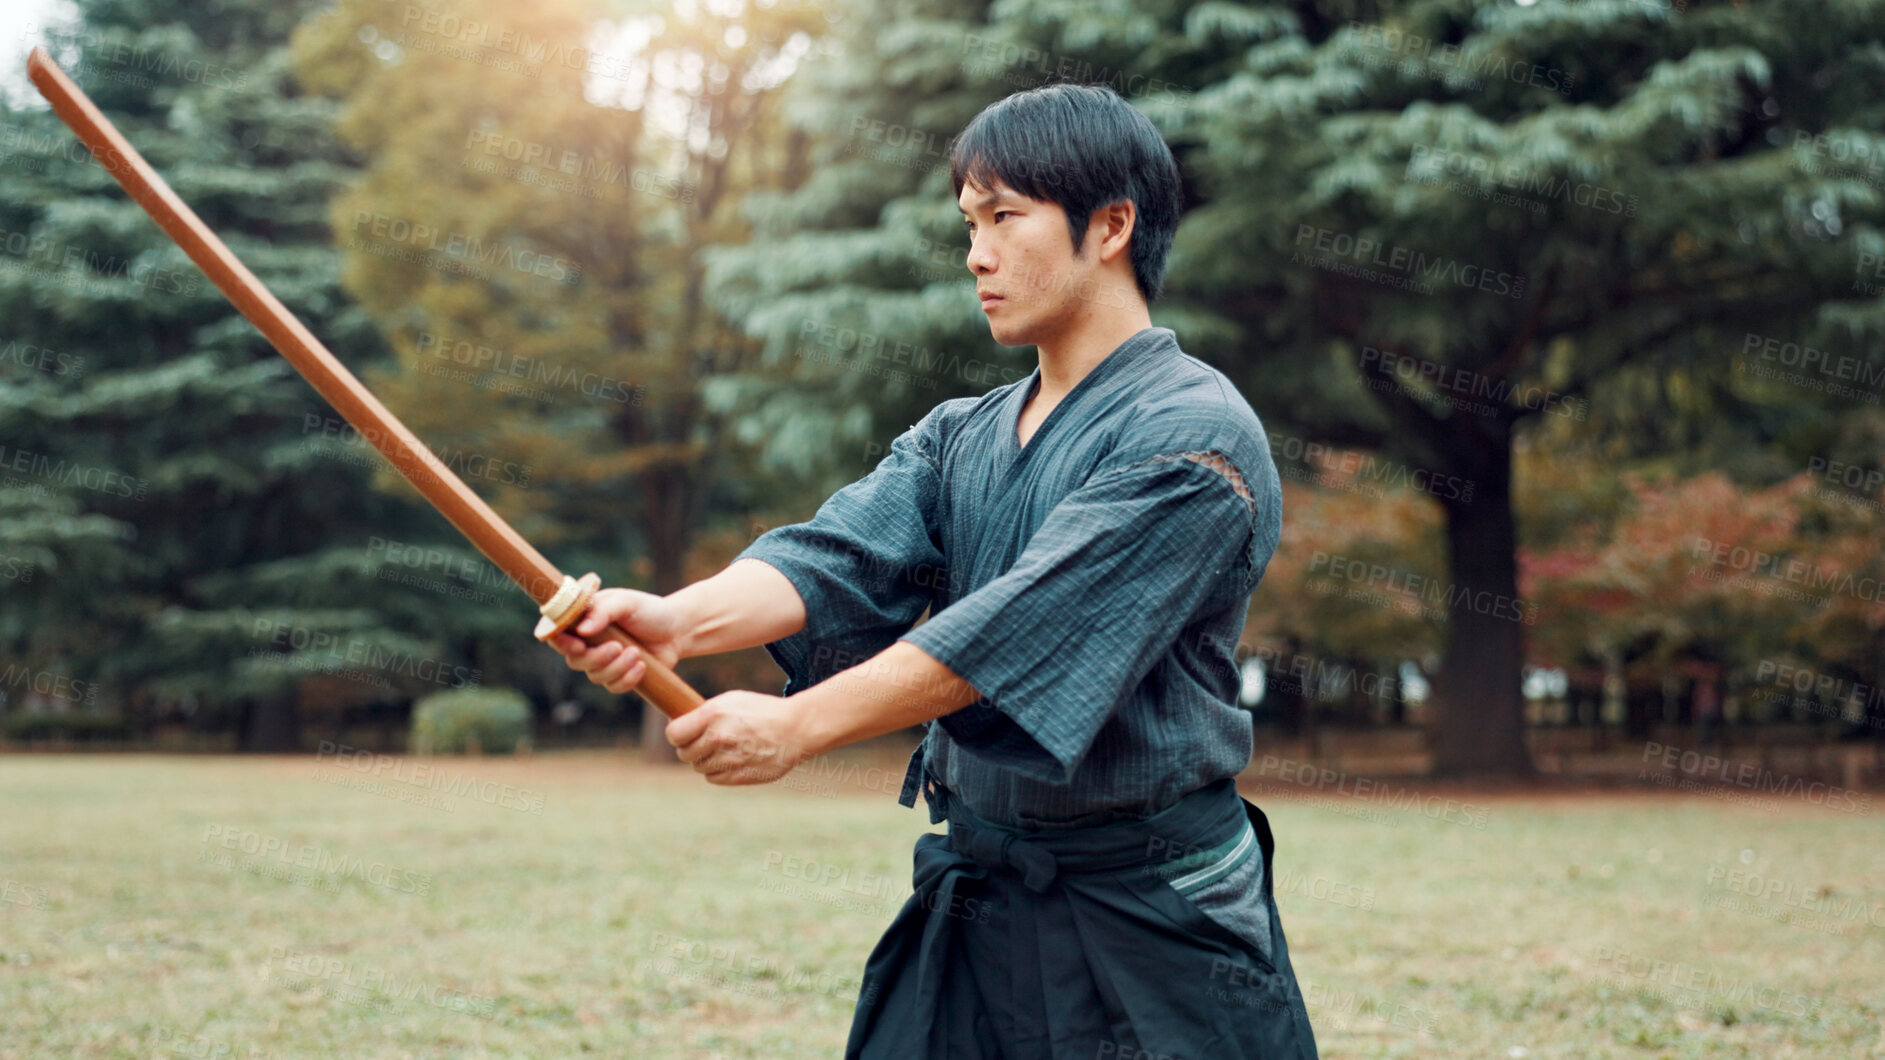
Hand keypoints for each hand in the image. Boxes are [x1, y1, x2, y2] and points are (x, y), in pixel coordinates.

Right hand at [540, 587, 686, 694]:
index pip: (556, 633)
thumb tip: (582, 630)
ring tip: (636, 653)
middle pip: (574, 660)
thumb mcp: (628, 602)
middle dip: (596, 657)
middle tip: (617, 647)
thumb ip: (604, 611)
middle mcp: (588, 641)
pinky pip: (613, 686)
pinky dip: (628, 678)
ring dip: (617, 667)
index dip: (560, 642)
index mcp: (583, 618)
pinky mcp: (618, 676)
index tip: (577, 645)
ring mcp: (602, 660)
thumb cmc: (649, 610)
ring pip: (594, 675)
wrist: (677, 630)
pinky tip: (642, 666)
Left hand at [666, 690, 812, 785]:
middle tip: (704, 742)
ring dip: (706, 760)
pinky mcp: (740, 776)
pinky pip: (714, 778)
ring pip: (699, 767)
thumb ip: (703, 713)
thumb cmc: (762, 711)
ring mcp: (730, 759)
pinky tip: (731, 760)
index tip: (681, 734)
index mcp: (714, 714)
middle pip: (684, 754)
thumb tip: (676, 726)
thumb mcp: (732, 700)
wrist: (796, 728)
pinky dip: (718, 771)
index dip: (676, 734)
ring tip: (723, 749)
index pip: (674, 734)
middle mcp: (719, 738)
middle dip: (691, 748)